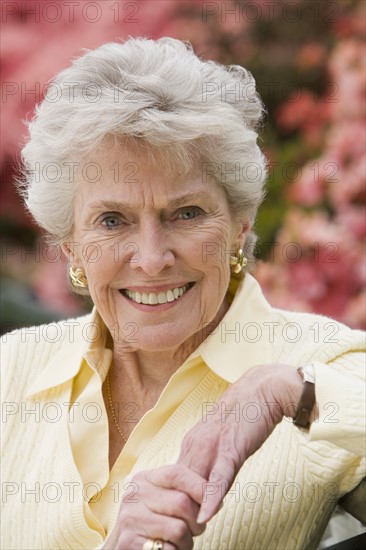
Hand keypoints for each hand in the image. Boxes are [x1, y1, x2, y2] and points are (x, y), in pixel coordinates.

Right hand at [104, 464, 206, 549]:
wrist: (125, 548)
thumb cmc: (152, 525)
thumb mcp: (164, 501)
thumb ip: (184, 492)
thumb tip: (216, 496)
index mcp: (144, 479)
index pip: (177, 473)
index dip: (201, 487)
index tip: (215, 502)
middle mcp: (135, 495)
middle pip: (182, 502)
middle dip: (197, 521)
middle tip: (194, 530)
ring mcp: (131, 518)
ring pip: (179, 528)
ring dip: (187, 541)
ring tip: (178, 542)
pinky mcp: (129, 542)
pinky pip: (169, 548)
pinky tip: (166, 549)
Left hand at [177, 363, 304, 522]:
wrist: (263, 389)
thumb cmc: (244, 415)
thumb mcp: (220, 439)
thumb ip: (211, 462)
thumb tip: (207, 488)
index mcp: (191, 442)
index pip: (175, 479)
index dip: (176, 500)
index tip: (177, 518)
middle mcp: (195, 443)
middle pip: (180, 485)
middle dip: (181, 509)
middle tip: (183, 532)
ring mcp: (211, 445)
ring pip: (196, 485)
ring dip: (194, 510)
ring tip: (192, 533)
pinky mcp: (231, 448)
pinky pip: (219, 477)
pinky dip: (212, 497)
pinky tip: (207, 514)